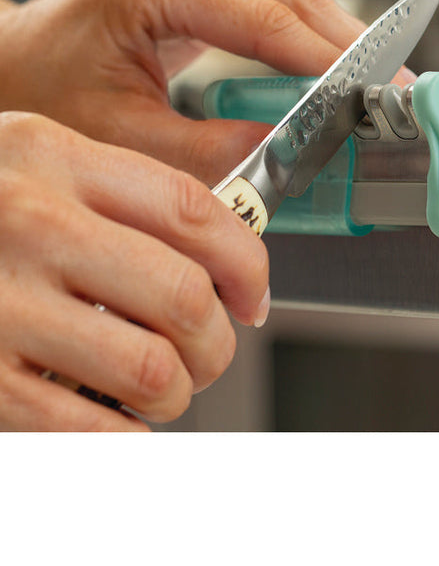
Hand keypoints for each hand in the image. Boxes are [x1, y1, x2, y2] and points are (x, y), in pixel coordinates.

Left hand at [0, 0, 411, 186]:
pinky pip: (279, 10)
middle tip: (400, 96)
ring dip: (342, 48)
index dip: (337, 65)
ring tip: (378, 94)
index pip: (273, 24)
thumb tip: (291, 154)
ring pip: (297, 2)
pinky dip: (314, 46)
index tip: (382, 98)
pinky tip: (340, 77)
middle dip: (357, 52)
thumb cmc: (48, 92)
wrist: (16, 66)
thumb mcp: (125, 139)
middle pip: (299, 2)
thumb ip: (214, 151)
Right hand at [0, 112, 269, 430]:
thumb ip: (125, 199)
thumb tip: (229, 258)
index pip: (194, 211)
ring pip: (151, 369)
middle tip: (209, 350)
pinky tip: (118, 419)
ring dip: (177, 392)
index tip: (255, 296)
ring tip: (163, 386)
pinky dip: (124, 435)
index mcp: (56, 158)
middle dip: (217, 341)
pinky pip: (86, 428)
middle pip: (184, 296)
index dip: (247, 263)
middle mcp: (29, 221)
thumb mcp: (39, 165)